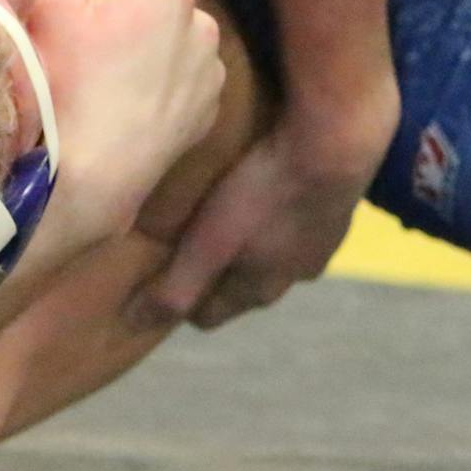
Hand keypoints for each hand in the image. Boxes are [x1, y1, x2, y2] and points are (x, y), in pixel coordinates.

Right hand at [20, 0, 225, 252]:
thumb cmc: (65, 89)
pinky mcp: (203, 110)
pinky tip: (116, 64)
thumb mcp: (53, 8)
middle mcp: (200, 23)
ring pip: (162, 18)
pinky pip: (172, 60)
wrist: (88, 185)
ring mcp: (208, 70)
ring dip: (129, 5)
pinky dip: (145, 48)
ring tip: (89, 16)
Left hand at [131, 84, 398, 330]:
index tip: (154, 282)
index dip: (180, 301)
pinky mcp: (335, 208)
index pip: (210, 314)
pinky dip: (276, 214)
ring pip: (273, 253)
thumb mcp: (209, 243)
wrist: (336, 145)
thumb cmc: (261, 195)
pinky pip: (295, 222)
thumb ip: (176, 286)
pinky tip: (263, 189)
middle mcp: (294, 275)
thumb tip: (134, 324)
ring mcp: (320, 242)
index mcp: (259, 289)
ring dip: (250, 242)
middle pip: (242, 285)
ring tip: (223, 214)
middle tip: (183, 246)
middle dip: (214, 273)